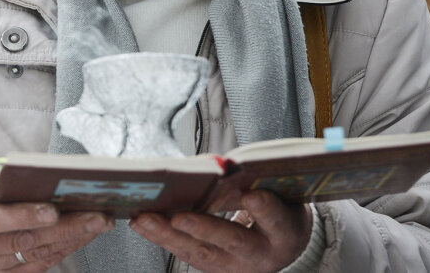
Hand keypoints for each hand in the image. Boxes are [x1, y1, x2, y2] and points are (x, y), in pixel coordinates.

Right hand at [0, 173, 114, 271]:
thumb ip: (9, 184)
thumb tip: (52, 183)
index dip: (23, 216)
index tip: (54, 211)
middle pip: (20, 240)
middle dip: (63, 228)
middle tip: (95, 216)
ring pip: (33, 255)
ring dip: (70, 239)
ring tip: (96, 224)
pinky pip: (35, 267)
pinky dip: (61, 251)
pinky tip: (80, 237)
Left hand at [130, 190, 311, 272]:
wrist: (283, 244)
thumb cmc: (279, 209)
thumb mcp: (278, 191)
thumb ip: (253, 179)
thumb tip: (214, 166)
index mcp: (285, 231)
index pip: (276, 219)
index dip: (264, 209)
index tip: (251, 195)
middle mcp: (262, 255)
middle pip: (232, 242)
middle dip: (203, 228)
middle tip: (179, 217)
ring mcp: (237, 266)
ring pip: (201, 253)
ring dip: (169, 235)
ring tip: (145, 219)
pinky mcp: (216, 269)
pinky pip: (187, 254)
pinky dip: (163, 238)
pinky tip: (144, 224)